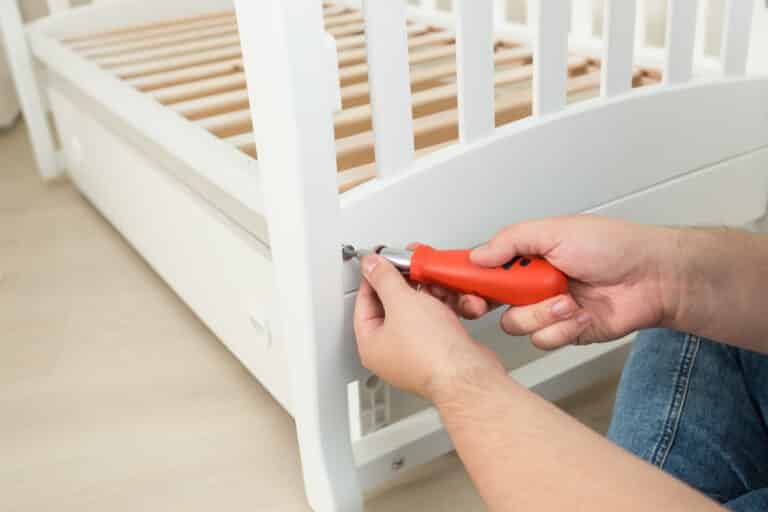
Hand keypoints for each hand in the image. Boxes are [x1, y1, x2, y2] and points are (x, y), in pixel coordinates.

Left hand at [353, 254, 505, 400]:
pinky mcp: (441, 351)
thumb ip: (384, 278)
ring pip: (419, 311)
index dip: (373, 278)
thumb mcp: (401, 302)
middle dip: (409, 285)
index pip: (363, 303)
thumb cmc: (432, 352)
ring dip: (432, 294)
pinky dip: (446, 308)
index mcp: (371, 344)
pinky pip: (438, 321)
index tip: (383, 262)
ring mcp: (416, 352)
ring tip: (439, 284)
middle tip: (414, 269)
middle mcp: (391, 352)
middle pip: (393, 306)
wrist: (469, 374)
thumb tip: (371, 265)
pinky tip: (455, 300)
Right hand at [440, 216, 676, 349]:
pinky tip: (582, 313)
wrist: (653, 277)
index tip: (455, 285)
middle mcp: (531, 284)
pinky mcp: (565, 332)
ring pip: (516, 324)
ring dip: (541, 313)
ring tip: (568, 299)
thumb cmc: (613, 246)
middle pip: (490, 301)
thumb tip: (477, 255)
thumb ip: (511, 241)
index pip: (483, 269)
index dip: (466, 279)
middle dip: (492, 302)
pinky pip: (544, 339)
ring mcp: (546, 309)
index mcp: (526, 257)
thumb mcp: (555, 231)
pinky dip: (562, 328)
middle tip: (498, 297)